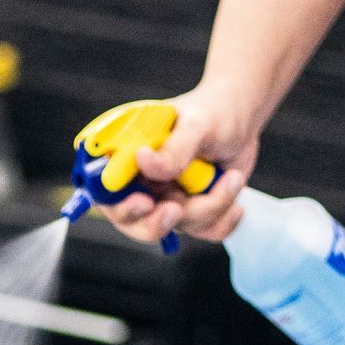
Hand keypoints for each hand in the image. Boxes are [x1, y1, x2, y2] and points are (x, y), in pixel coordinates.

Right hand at [106, 78, 262, 246]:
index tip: (143, 202)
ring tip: (233, 178)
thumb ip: (174, 147)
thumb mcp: (197, 125)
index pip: (103, 186)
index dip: (116, 202)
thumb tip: (143, 161)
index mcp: (126, 152)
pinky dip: (222, 220)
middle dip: (153, 224)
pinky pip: (200, 232)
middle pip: (129, 220)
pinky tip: (236, 199)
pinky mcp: (189, 212)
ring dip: (209, 207)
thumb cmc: (213, 112)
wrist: (242, 120)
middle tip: (176, 211)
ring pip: (175, 226)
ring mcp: (164, 198)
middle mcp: (140, 180)